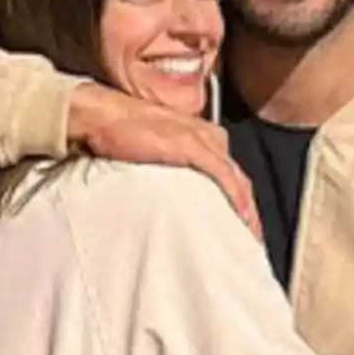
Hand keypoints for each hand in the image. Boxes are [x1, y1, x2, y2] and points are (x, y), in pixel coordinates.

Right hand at [68, 83, 261, 238]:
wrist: (102, 115)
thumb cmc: (121, 131)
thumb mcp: (157, 147)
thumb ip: (174, 164)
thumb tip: (176, 192)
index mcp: (202, 133)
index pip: (231, 172)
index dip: (240, 200)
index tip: (243, 225)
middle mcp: (208, 135)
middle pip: (239, 178)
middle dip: (249, 210)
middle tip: (252, 239)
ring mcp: (200, 139)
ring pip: (236, 178)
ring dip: (246, 209)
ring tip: (249, 237)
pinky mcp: (190, 145)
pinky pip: (221, 174)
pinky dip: (234, 196)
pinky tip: (240, 216)